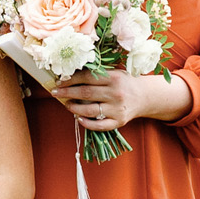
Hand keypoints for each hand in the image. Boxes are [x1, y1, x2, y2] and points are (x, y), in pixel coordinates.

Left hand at [53, 68, 187, 131]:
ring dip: (74, 108)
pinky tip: (78, 118)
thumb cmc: (124, 82)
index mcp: (113, 78)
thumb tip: (69, 75)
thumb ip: (96, 74)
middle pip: (85, 93)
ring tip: (66, 104)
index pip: (87, 77)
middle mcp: (116, 93)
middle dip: (67, 92)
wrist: (144, 96)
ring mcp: (117, 109)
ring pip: (90, 110)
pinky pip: (100, 125)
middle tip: (55, 92)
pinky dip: (87, 123)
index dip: (70, 80)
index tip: (59, 82)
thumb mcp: (113, 73)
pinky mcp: (119, 121)